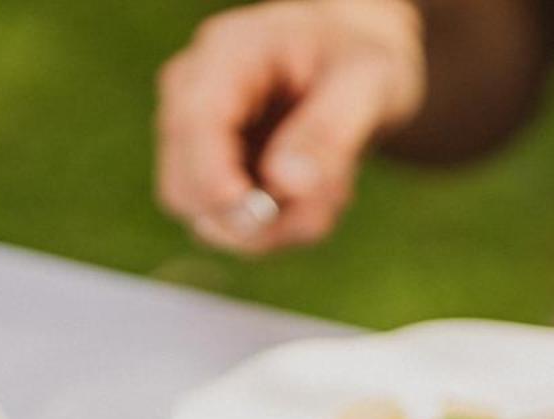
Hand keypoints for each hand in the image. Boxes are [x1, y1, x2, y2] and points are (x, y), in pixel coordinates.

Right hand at [155, 0, 424, 253]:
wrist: (347, 64)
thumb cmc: (355, 61)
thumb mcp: (368, 81)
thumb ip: (330, 130)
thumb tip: (286, 183)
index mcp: (227, 53)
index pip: (195, 121)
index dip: (213, 176)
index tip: (254, 213)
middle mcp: (193, 96)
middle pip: (185, 186)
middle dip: (256, 218)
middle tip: (331, 201)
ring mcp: (194, 142)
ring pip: (209, 221)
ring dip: (279, 227)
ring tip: (334, 186)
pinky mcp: (210, 178)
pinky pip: (235, 230)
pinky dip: (283, 228)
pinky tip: (317, 191)